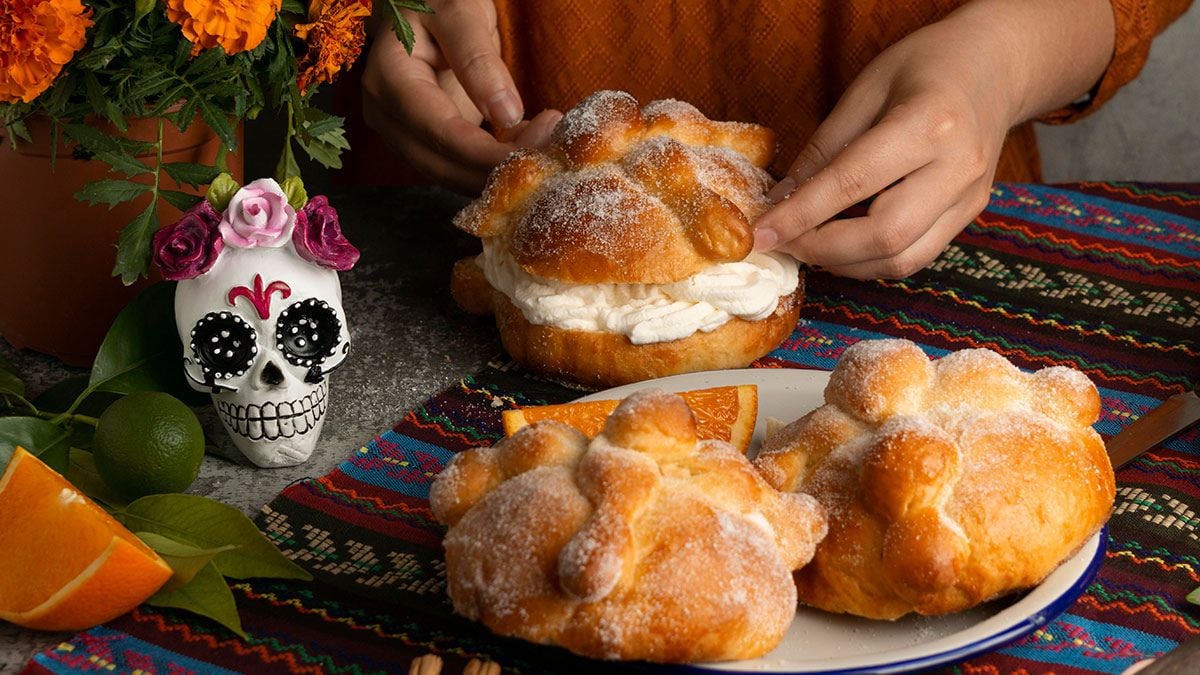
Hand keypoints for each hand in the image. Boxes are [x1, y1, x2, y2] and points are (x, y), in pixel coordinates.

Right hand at [361, 0, 561, 192]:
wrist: (423, 6)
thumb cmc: (439, 1)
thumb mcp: (460, 13)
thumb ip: (478, 58)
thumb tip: (505, 114)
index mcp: (390, 80)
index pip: (439, 132)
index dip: (487, 152)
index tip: (537, 147)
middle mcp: (387, 115)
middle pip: (442, 164)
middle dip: (497, 170)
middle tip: (552, 153)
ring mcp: (401, 132)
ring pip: (449, 175)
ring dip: (497, 175)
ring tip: (544, 149)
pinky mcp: (422, 141)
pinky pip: (456, 167)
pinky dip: (491, 167)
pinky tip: (525, 149)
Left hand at [753, 0, 1113, 278]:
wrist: (995, 66)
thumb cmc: (925, 66)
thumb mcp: (864, 89)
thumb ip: (823, 149)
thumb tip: (781, 202)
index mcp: (929, 124)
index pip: (852, 184)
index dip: (801, 215)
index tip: (761, 233)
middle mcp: (957, 168)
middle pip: (883, 235)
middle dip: (821, 248)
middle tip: (783, 242)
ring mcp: (969, 197)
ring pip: (901, 259)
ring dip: (844, 263)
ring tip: (807, 244)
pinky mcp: (969, 215)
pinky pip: (915, 256)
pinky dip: (871, 260)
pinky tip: (841, 245)